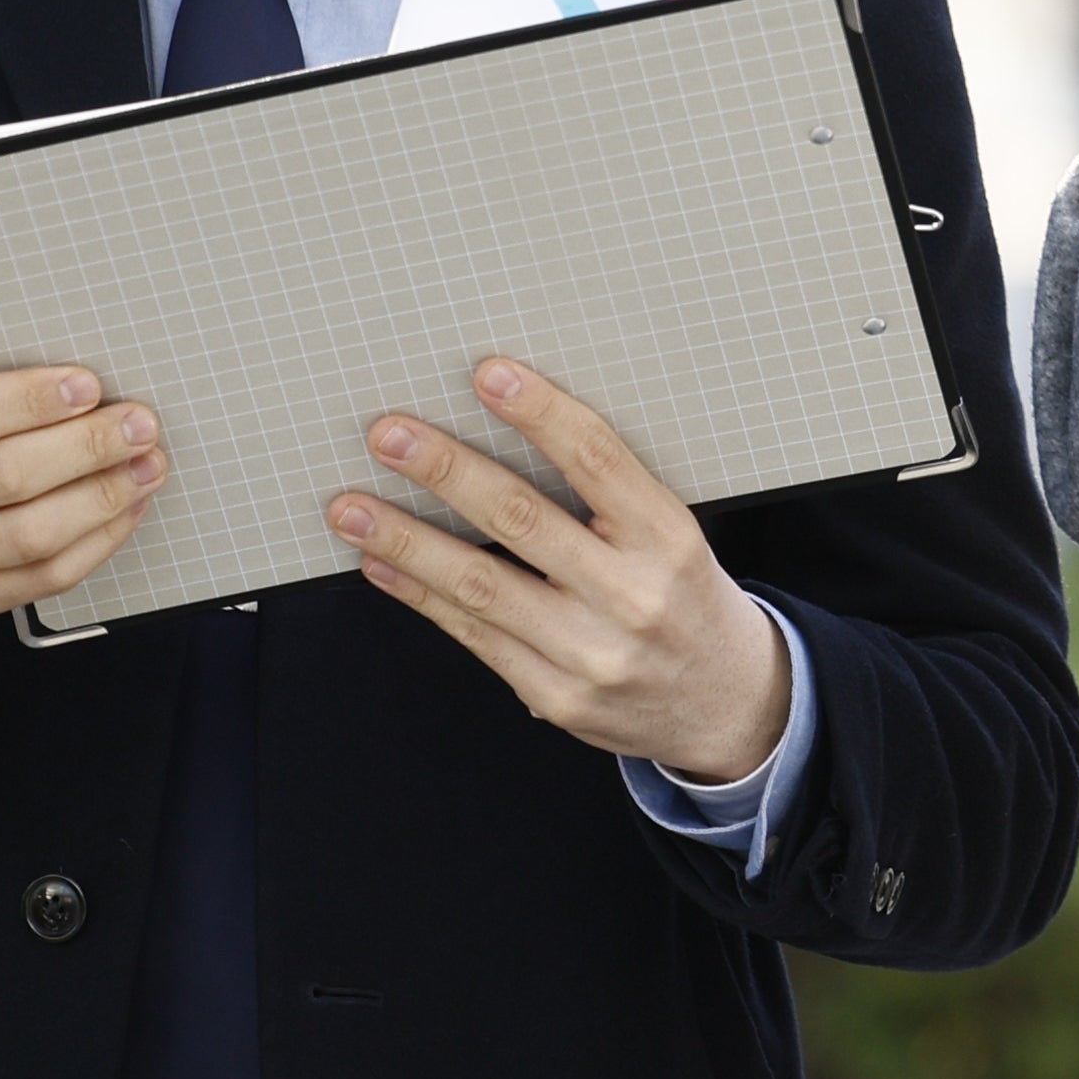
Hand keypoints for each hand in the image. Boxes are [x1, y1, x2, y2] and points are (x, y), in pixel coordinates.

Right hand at [0, 364, 159, 647]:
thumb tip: (90, 388)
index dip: (26, 400)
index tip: (89, 385)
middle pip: (0, 478)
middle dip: (84, 447)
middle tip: (139, 425)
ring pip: (29, 535)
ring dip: (102, 497)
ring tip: (146, 465)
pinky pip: (45, 576)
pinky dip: (99, 539)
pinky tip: (128, 506)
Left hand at [327, 355, 796, 783]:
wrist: (728, 705)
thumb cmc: (683, 597)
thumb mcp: (670, 534)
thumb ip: (604, 493)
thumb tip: (500, 427)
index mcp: (667, 537)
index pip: (598, 460)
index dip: (539, 413)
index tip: (487, 373)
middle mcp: (632, 594)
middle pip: (523, 519)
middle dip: (446, 471)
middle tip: (389, 435)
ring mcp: (591, 652)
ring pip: (481, 586)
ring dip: (406, 541)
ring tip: (351, 508)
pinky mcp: (556, 696)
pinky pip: (474, 637)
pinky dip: (420, 596)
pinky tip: (381, 565)